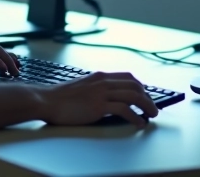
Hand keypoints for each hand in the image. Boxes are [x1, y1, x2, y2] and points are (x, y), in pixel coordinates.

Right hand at [38, 72, 158, 127]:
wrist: (46, 100)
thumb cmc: (60, 97)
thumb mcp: (82, 86)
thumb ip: (95, 88)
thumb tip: (107, 98)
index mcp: (99, 76)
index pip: (128, 77)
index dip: (140, 86)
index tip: (145, 96)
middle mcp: (103, 81)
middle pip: (134, 85)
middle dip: (148, 96)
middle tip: (152, 108)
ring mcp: (101, 93)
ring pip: (133, 95)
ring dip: (147, 106)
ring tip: (151, 115)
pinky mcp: (98, 106)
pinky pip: (124, 109)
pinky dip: (135, 116)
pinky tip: (139, 122)